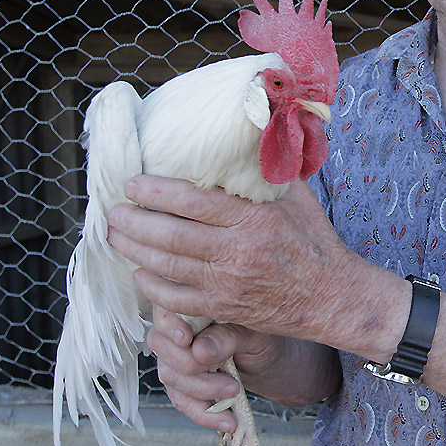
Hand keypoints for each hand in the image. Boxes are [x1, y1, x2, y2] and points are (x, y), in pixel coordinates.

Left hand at [107, 175, 370, 344]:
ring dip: (133, 250)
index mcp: (253, 219)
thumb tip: (246, 137)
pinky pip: (175, 298)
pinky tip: (140, 270)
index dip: (155, 191)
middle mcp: (236, 252)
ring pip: (165, 266)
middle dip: (133, 221)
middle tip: (114, 210)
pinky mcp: (224, 308)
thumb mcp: (298, 197)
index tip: (133, 184)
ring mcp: (227, 284)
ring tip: (116, 235)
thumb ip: (268, 170)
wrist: (332, 297)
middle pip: (169, 234)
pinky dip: (151, 284)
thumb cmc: (314, 242)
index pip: (192, 201)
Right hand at [147, 305, 280, 431]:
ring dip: (201, 391)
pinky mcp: (181, 383)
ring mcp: (175, 357)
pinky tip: (226, 420)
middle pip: (161, 345)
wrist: (272, 362)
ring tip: (234, 393)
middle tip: (227, 374)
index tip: (187, 339)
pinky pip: (181, 400)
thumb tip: (199, 350)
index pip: (166, 310)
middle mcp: (178, 328)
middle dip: (192, 365)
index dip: (170, 326)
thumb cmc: (263, 337)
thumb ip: (227, 336)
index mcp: (193, 305)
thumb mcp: (253, 332)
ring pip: (170, 375)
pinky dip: (203, 414)